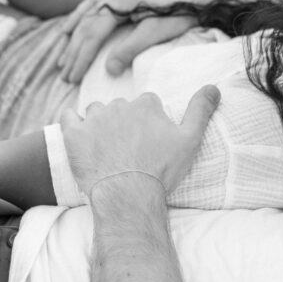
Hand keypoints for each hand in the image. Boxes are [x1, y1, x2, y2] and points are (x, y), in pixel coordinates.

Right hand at [58, 0, 238, 83]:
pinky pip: (92, 3)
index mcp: (120, 2)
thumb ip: (130, 49)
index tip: (72, 78)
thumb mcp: (156, 33)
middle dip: (73, 52)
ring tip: (61, 57)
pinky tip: (73, 26)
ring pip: (86, 13)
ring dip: (72, 36)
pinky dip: (80, 16)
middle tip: (65, 75)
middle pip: (86, 25)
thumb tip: (108, 70)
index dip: (80, 57)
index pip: (92, 33)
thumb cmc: (180, 13)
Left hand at [60, 85, 220, 197]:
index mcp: (146, 104)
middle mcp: (119, 104)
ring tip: (105, 148)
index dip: (148, 123)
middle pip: (121, 108)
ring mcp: (94, 118)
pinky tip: (78, 136)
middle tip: (128, 150)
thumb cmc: (160, 170)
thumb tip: (214, 87)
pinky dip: (72, 122)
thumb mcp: (190, 140)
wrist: (127, 194)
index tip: (148, 142)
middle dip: (123, 123)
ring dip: (99, 123)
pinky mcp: (73, 133)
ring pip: (96, 111)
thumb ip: (201, 110)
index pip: (146, 104)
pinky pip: (68, 116)